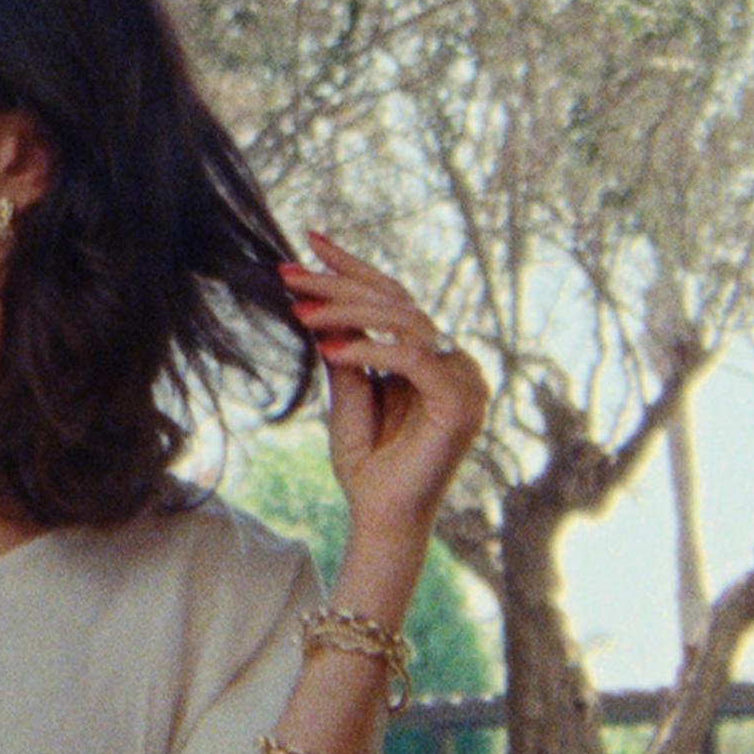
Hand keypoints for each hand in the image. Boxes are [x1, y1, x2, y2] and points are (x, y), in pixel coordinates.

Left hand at [280, 230, 487, 543]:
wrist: (378, 515)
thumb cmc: (366, 460)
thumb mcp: (346, 391)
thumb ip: (343, 345)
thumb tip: (318, 297)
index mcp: (430, 355)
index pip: (391, 295)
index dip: (351, 265)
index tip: (309, 239)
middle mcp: (453, 361)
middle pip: (395, 300)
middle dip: (338, 282)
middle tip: (290, 273)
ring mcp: (463, 380)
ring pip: (403, 319)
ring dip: (346, 311)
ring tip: (301, 312)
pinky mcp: (459, 403)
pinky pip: (411, 357)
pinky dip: (369, 348)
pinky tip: (330, 347)